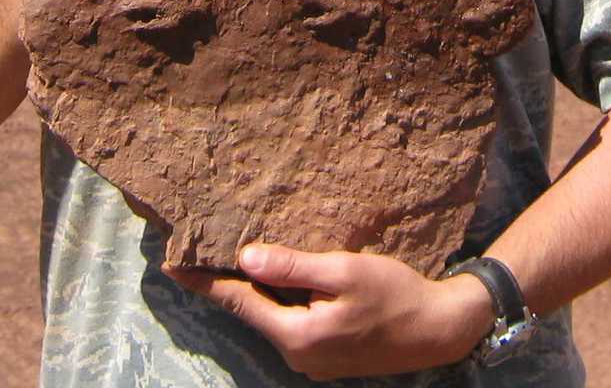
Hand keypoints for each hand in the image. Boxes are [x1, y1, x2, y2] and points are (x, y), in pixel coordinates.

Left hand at [164, 243, 492, 380]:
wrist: (437, 329)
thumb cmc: (393, 294)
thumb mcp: (342, 271)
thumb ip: (293, 266)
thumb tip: (245, 258)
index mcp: (297, 335)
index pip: (239, 302)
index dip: (205, 282)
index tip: (173, 264)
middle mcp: (297, 354)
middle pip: (252, 310)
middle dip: (226, 281)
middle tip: (198, 251)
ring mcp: (311, 359)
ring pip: (271, 316)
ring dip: (254, 288)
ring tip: (231, 257)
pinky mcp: (325, 353)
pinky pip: (289, 321)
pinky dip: (277, 297)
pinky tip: (274, 274)